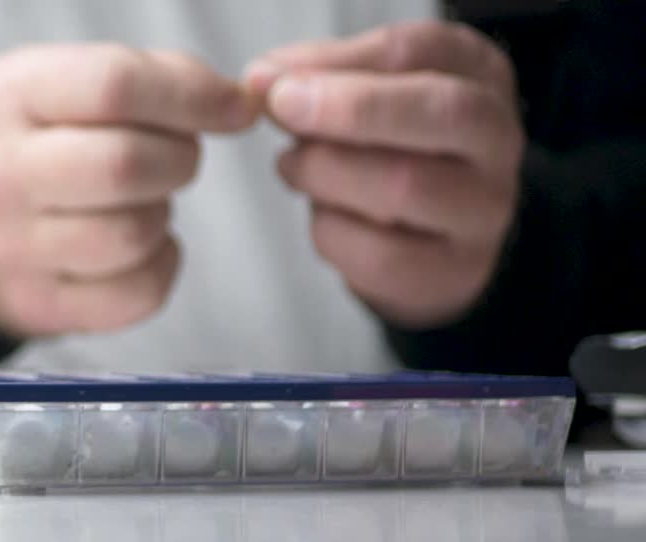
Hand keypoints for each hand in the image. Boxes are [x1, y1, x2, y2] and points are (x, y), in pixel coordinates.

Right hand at [0, 44, 258, 335]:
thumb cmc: (31, 145)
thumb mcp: (62, 83)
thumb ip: (150, 78)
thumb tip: (236, 104)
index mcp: (8, 97)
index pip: (114, 86)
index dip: (191, 96)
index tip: (232, 108)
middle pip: (126, 165)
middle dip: (179, 160)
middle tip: (175, 159)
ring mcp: (10, 248)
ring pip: (134, 235)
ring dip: (162, 214)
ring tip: (142, 201)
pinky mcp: (36, 304)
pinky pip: (136, 294)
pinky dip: (160, 267)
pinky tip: (141, 246)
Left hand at [247, 21, 523, 328]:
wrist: (432, 238)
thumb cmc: (393, 149)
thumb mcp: (366, 96)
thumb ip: (319, 79)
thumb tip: (262, 79)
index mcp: (477, 73)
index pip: (419, 52)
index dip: (340, 63)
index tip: (276, 80)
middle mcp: (497, 138)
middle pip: (440, 112)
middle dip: (349, 110)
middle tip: (282, 109)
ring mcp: (484, 209)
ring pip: (404, 186)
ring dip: (324, 173)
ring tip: (293, 166)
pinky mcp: (454, 270)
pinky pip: (380, 253)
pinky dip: (329, 231)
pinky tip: (322, 214)